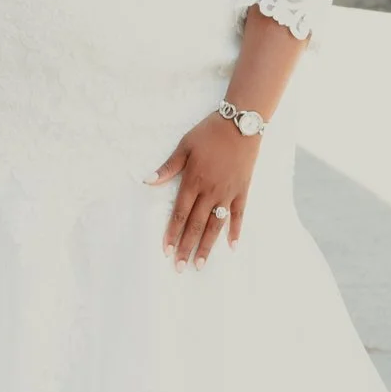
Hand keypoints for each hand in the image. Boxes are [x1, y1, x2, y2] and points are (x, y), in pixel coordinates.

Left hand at [146, 116, 259, 267]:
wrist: (241, 123)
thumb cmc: (209, 133)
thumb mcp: (185, 146)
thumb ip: (168, 167)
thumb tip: (147, 181)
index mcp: (193, 181)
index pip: (179, 214)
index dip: (172, 233)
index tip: (166, 251)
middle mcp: (210, 192)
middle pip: (196, 225)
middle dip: (186, 247)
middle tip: (179, 267)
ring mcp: (228, 193)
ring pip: (216, 226)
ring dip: (207, 246)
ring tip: (200, 264)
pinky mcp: (242, 190)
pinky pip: (239, 215)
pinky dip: (236, 231)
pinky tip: (232, 247)